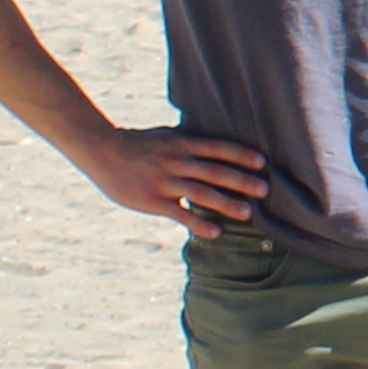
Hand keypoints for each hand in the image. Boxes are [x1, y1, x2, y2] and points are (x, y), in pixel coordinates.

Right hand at [84, 121, 268, 241]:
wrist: (102, 151)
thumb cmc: (141, 145)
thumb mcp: (168, 136)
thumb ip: (192, 143)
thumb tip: (222, 147)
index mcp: (182, 144)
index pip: (218, 148)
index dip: (240, 154)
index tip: (262, 162)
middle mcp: (176, 161)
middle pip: (214, 171)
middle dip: (241, 180)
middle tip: (265, 189)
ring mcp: (164, 181)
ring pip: (201, 193)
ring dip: (226, 204)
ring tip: (248, 213)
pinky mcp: (152, 200)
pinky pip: (179, 214)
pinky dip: (198, 223)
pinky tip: (215, 232)